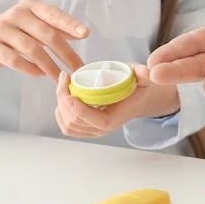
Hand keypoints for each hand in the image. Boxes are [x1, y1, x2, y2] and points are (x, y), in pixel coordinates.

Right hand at [0, 0, 88, 87]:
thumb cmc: (12, 34)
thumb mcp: (33, 26)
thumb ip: (55, 28)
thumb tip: (81, 33)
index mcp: (30, 7)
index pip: (54, 14)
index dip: (70, 24)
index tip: (85, 34)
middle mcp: (16, 15)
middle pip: (47, 35)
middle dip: (66, 54)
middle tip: (78, 69)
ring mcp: (1, 30)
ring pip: (32, 49)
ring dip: (49, 66)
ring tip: (60, 77)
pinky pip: (15, 60)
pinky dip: (30, 69)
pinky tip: (40, 75)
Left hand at [55, 64, 179, 137]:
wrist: (135, 100)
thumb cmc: (135, 89)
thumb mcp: (141, 78)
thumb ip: (142, 74)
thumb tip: (144, 72)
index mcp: (114, 119)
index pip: (94, 120)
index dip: (79, 110)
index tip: (69, 93)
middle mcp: (102, 129)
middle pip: (75, 121)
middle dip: (63, 99)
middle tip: (64, 77)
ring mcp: (92, 131)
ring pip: (68, 124)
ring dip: (60, 104)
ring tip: (63, 84)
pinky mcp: (84, 130)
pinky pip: (67, 127)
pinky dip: (60, 113)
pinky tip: (63, 97)